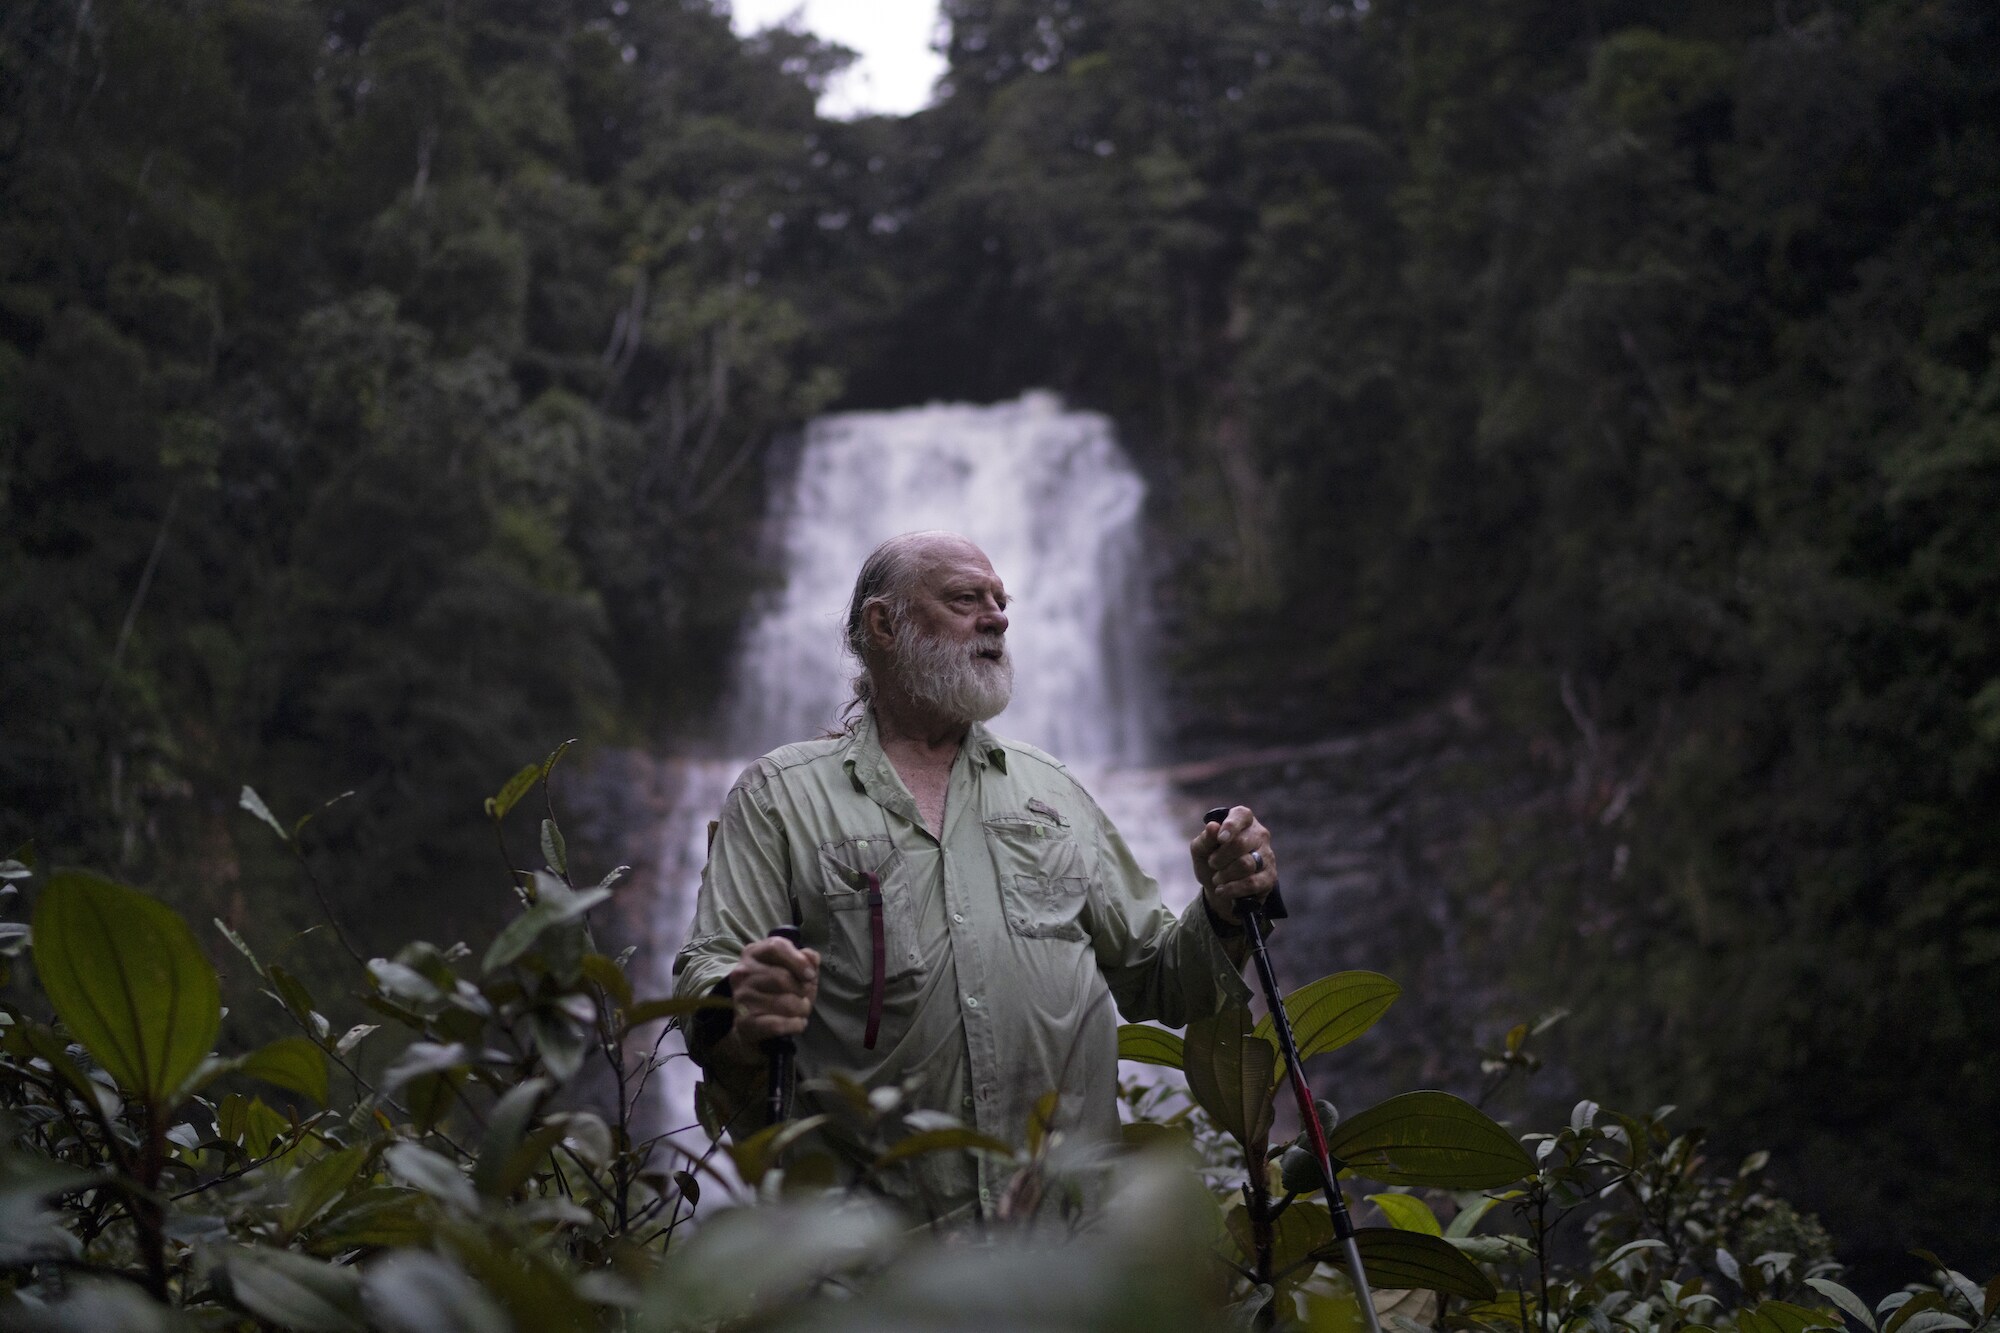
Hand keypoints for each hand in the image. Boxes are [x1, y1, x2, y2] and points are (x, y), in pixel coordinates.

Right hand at [715, 935, 819, 1067]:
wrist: (750, 1020)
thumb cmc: (775, 988)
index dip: (798, 961)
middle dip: (803, 991)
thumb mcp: (791, 968)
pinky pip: (778, 1024)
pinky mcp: (745, 1021)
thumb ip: (804, 959)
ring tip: (802, 1010)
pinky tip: (798, 1023)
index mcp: (753, 953)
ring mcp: (742, 997)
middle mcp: (743, 972)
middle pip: (782, 978)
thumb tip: (813, 958)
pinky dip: (795, 1025)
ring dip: (802, 1009)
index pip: (776, 947)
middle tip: (806, 998)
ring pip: (785, 1003)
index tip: (810, 975)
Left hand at [1191, 805, 1276, 925]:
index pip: (1241, 815)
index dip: (1230, 826)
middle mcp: (1259, 834)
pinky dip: (1232, 889)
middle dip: (1219, 858)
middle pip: (1240, 843)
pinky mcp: (1270, 877)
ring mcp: (1267, 855)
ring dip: (1224, 875)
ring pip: (1246, 864)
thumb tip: (1212, 827)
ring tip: (1217, 878)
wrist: (1219, 887)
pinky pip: (1251, 883)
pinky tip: (1222, 890)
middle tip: (1212, 864)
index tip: (1220, 839)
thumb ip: (1205, 839)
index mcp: (1242, 820)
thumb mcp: (1201, 850)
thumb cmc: (1211, 861)